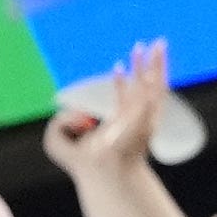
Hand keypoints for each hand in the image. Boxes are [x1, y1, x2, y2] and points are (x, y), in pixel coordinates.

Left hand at [44, 41, 176, 213]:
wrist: (103, 174)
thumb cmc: (83, 165)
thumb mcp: (57, 142)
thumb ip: (58, 123)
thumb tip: (80, 112)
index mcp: (120, 125)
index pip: (124, 99)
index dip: (120, 82)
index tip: (117, 65)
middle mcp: (135, 118)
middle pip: (144, 87)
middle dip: (146, 66)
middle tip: (150, 46)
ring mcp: (143, 116)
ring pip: (155, 84)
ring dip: (157, 63)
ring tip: (159, 42)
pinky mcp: (146, 113)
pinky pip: (154, 89)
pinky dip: (157, 72)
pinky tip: (156, 57)